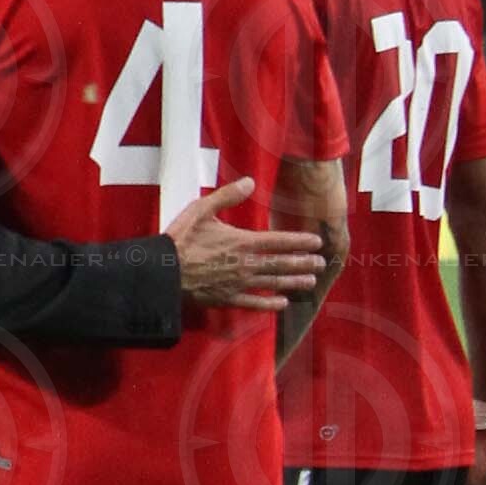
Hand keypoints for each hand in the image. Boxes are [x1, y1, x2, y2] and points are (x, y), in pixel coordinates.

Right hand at [167, 177, 328, 311]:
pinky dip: (270, 304)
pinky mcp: (228, 299)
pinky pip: (255, 303)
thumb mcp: (201, 209)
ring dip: (293, 282)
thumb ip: (227, 196)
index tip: (317, 243)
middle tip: (322, 263)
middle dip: (303, 263)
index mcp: (242, 241)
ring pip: (273, 283)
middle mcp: (246, 264)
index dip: (300, 242)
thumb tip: (249, 181)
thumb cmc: (181, 239)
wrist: (163, 272)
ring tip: (310, 281)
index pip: (279, 241)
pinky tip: (282, 303)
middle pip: (281, 264)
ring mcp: (239, 284)